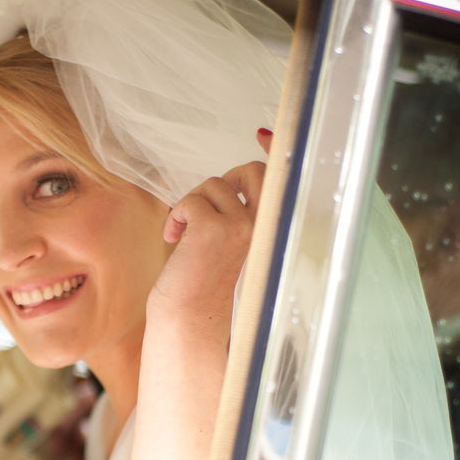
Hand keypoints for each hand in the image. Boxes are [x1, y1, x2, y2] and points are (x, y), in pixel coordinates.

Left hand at [148, 142, 268, 337]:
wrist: (191, 324)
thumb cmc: (208, 289)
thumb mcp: (232, 246)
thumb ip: (241, 215)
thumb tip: (235, 182)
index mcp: (278, 232)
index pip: (285, 178)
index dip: (275, 149)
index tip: (264, 135)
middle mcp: (269, 228)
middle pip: (253, 170)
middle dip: (224, 180)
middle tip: (205, 208)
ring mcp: (245, 228)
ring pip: (215, 184)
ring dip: (193, 203)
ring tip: (185, 236)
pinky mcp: (215, 230)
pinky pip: (191, 201)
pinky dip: (177, 216)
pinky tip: (174, 240)